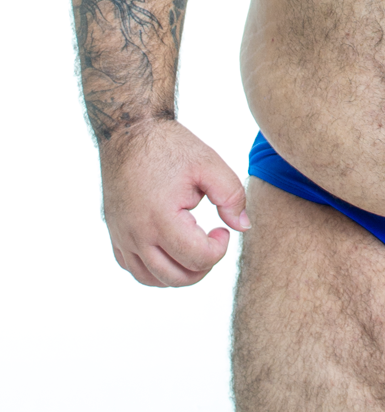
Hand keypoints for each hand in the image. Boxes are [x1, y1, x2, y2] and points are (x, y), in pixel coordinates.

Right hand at [99, 119, 249, 286]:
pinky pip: (133, 268)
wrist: (130, 132)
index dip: (219, 249)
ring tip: (194, 250)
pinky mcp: (115, 234)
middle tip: (212, 243)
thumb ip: (232, 196)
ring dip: (179, 274)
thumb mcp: (210, 163)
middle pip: (175, 278)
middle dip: (203, 267)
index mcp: (161, 218)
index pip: (197, 259)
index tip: (222, 230)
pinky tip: (171, 251)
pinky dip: (155, 270)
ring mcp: (122, 236)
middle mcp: (137, 234)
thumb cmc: (172, 146)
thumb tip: (242, 227)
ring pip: (152, 279)